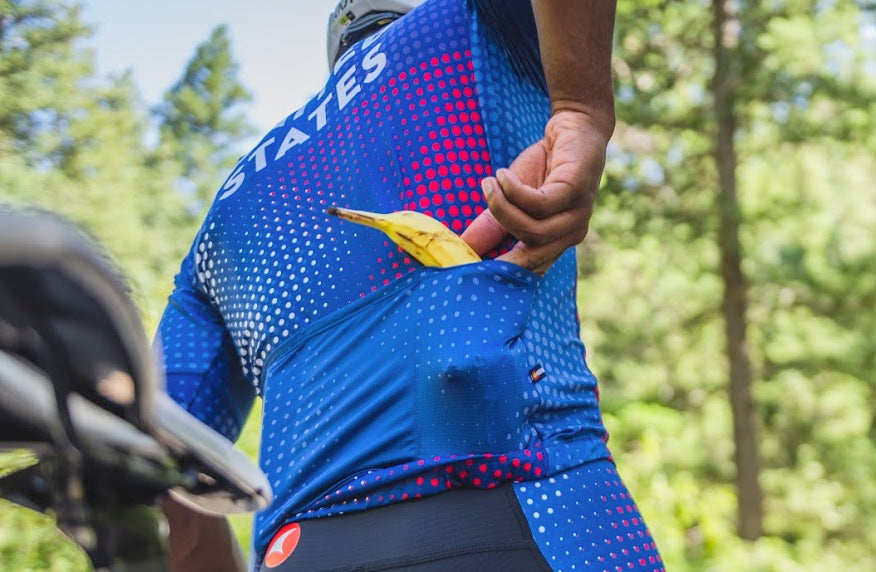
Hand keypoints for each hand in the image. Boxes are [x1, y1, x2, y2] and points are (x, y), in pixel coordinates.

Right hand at [461, 109, 610, 274]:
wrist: (575, 124)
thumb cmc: (544, 165)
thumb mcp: (510, 199)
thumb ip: (491, 225)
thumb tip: (462, 247)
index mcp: (556, 241)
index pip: (531, 272)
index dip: (503, 275)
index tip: (470, 272)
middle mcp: (571, 233)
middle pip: (530, 257)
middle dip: (496, 250)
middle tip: (463, 240)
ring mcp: (577, 213)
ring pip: (532, 230)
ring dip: (501, 209)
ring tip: (488, 186)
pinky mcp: (576, 190)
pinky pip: (539, 203)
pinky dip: (514, 190)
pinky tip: (502, 175)